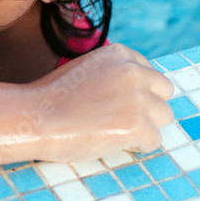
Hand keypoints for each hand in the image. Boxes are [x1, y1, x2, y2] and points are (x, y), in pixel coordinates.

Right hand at [31, 43, 174, 161]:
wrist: (35, 117)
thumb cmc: (54, 97)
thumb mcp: (86, 69)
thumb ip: (112, 73)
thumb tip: (139, 92)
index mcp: (121, 53)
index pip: (150, 73)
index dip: (138, 92)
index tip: (118, 103)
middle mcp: (133, 71)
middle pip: (164, 91)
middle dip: (149, 106)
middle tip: (123, 119)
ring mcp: (137, 98)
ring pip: (164, 116)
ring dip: (146, 127)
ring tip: (117, 133)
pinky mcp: (136, 125)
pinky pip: (154, 141)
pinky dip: (137, 147)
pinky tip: (115, 144)